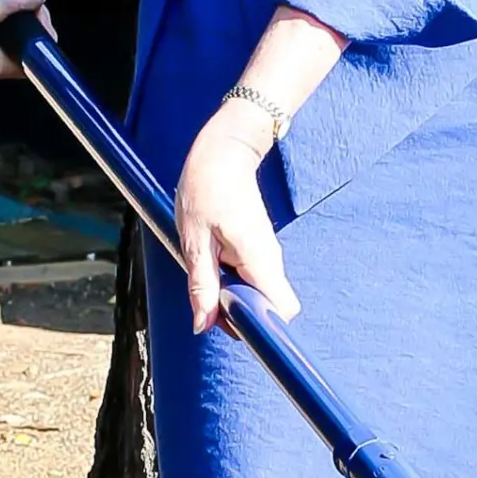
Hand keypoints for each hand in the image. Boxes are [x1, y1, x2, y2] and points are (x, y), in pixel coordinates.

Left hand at [174, 117, 297, 327]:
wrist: (224, 152)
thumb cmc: (206, 188)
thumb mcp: (195, 241)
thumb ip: (201, 285)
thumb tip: (203, 325)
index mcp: (259, 258)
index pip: (281, 310)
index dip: (260, 326)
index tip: (232, 324)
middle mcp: (271, 259)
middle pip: (270, 308)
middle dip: (241, 314)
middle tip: (208, 298)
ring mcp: (267, 254)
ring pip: (260, 294)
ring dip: (234, 297)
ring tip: (208, 272)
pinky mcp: (259, 249)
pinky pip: (252, 279)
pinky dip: (233, 282)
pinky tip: (214, 263)